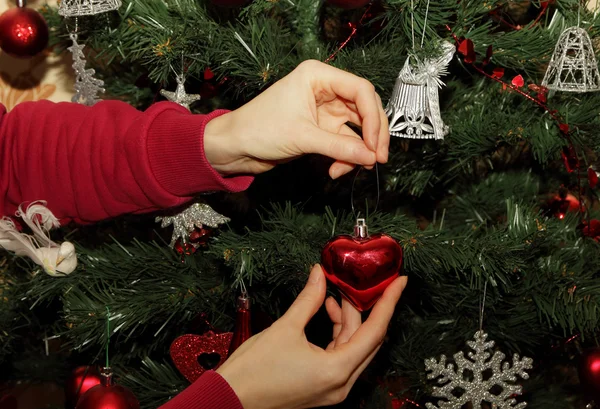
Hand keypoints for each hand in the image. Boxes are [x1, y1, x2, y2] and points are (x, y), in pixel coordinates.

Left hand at [204, 60, 389, 179]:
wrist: (234, 147)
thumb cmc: (259, 129)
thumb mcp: (303, 137)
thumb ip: (340, 147)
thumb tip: (371, 157)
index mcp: (318, 76)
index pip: (361, 90)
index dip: (374, 118)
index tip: (375, 145)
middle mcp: (324, 89)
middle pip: (364, 109)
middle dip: (372, 136)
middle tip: (377, 159)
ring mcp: (324, 110)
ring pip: (356, 129)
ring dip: (357, 151)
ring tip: (351, 169)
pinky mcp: (321, 128)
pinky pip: (344, 142)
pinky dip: (345, 157)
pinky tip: (336, 170)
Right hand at [216, 265, 406, 408]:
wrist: (229, 399)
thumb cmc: (254, 370)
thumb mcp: (285, 328)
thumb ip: (308, 299)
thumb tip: (319, 274)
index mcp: (336, 371)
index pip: (374, 332)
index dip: (388, 304)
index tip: (400, 283)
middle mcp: (340, 385)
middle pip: (366, 341)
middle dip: (364, 310)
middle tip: (360, 284)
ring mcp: (332, 390)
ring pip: (353, 348)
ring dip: (346, 322)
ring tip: (331, 297)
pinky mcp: (322, 389)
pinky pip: (340, 357)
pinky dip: (337, 335)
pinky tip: (325, 315)